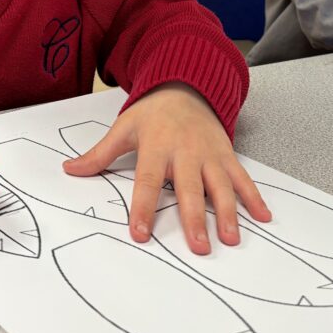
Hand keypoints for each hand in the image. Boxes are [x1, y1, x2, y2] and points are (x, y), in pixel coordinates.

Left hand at [63, 82, 270, 255]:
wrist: (186, 85)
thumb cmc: (152, 113)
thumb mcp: (124, 128)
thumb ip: (100, 154)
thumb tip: (69, 170)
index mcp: (157, 146)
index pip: (148, 181)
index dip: (142, 208)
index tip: (140, 234)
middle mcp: (186, 151)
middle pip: (190, 189)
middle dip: (195, 218)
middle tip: (198, 247)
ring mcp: (210, 154)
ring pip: (221, 186)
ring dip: (228, 213)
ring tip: (231, 239)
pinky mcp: (227, 154)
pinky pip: (242, 178)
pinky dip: (254, 197)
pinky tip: (263, 217)